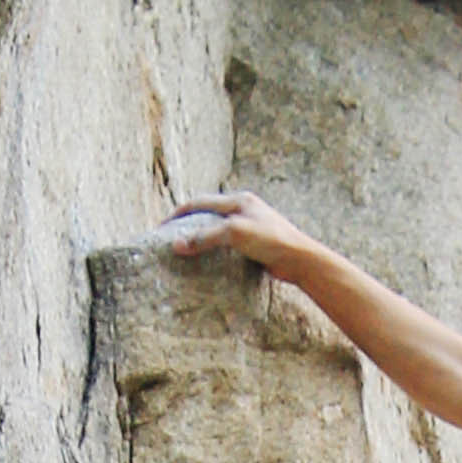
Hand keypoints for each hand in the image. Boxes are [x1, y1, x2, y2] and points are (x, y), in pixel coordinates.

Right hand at [161, 189, 318, 278]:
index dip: (178, 215)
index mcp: (238, 200)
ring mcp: (250, 226)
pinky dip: (215, 251)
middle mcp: (244, 209)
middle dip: (188, 225)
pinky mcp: (256, 244)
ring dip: (201, 238)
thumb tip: (176, 245)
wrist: (300, 260)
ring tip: (186, 252)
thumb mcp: (234, 233)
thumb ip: (205, 236)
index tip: (161, 229)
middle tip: (171, 240)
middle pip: (208, 214)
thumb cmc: (270, 240)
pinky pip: (228, 244)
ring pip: (218, 230)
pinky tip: (208, 262)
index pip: (199, 202)